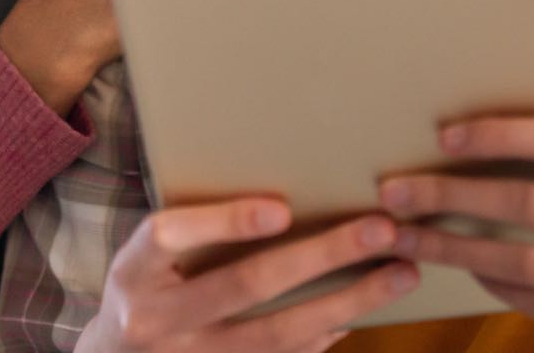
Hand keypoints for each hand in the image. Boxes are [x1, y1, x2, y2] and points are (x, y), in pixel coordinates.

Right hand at [75, 197, 414, 352]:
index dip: (224, 222)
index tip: (281, 208)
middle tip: (379, 229)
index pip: (170, 236)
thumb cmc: (143, 289)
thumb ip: (189, 233)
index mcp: (133, 271)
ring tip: (400, 273)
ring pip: (278, 334)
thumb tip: (286, 197)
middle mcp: (156, 318)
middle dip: (319, 256)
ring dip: (348, 302)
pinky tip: (363, 311)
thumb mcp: (144, 258)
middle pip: (244, 285)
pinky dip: (326, 336)